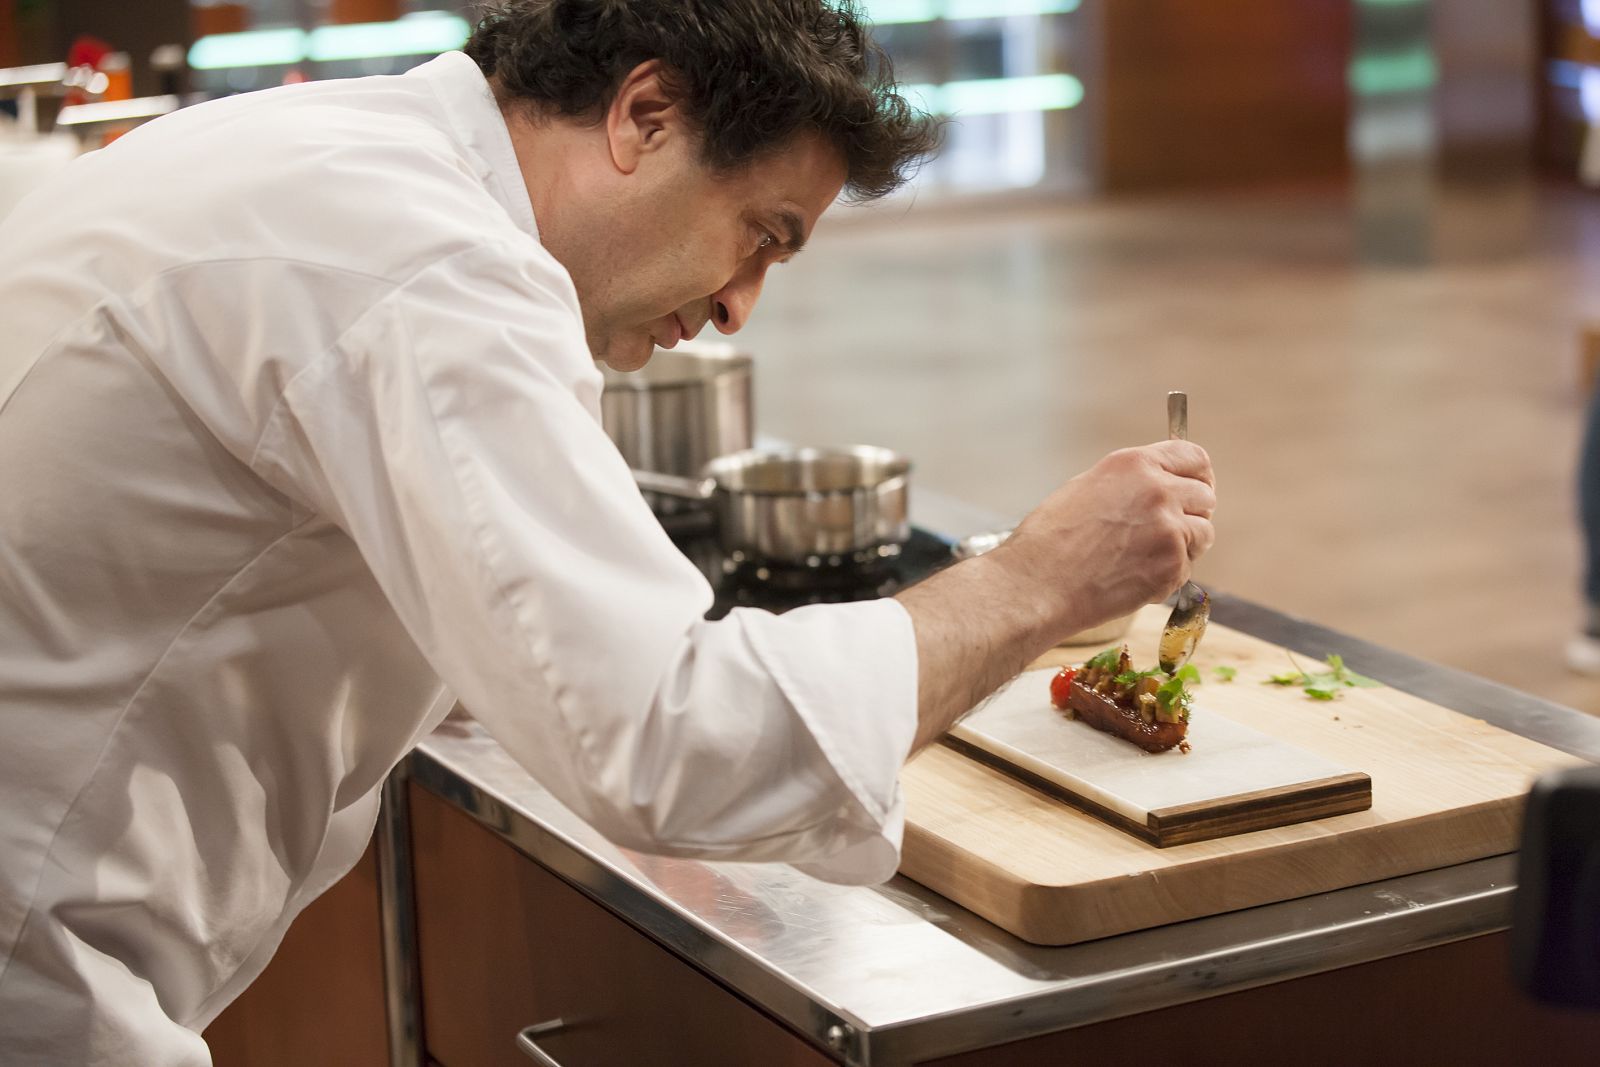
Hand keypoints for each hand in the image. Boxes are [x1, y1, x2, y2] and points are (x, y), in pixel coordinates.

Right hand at [991, 441, 1215, 638]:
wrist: (1037, 584)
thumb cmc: (1049, 540)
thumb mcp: (1087, 488)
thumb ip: (1130, 483)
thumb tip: (1159, 487)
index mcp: (1135, 464)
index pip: (1194, 457)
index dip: (1199, 475)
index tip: (1197, 489)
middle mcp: (1158, 490)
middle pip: (1205, 496)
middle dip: (1192, 514)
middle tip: (1168, 533)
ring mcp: (1170, 528)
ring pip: (1203, 534)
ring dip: (1184, 547)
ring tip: (1143, 558)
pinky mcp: (1172, 565)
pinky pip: (1187, 568)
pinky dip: (1168, 575)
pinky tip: (1132, 577)